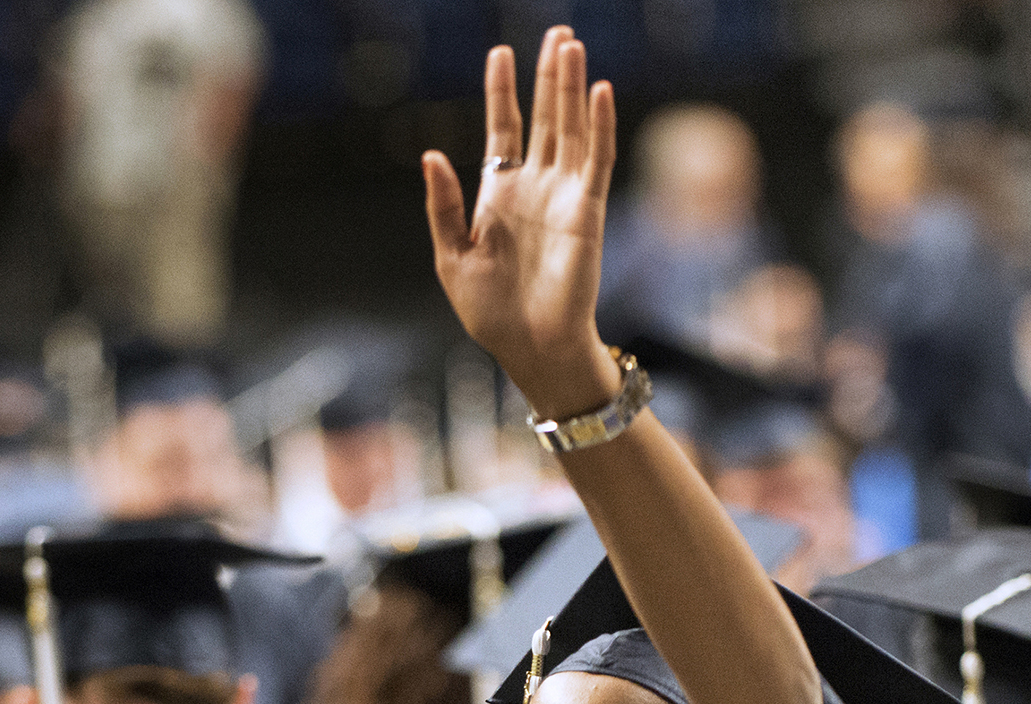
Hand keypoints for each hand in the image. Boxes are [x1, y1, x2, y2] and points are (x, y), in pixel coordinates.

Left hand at [422, 29, 622, 420]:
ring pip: (571, 128)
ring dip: (572, 87)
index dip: (503, 91)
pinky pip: (597, 158)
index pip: (504, 129)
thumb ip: (443, 206)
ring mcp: (564, 196)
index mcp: (499, 195)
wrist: (528, 346)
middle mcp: (535, 187)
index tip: (500, 52)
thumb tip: (431, 155)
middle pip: (544, 117)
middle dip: (548, 75)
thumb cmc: (489, 312)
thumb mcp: (452, 256)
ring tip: (572, 44)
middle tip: (557, 31)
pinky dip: (599, 124)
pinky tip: (600, 90)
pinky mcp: (588, 211)